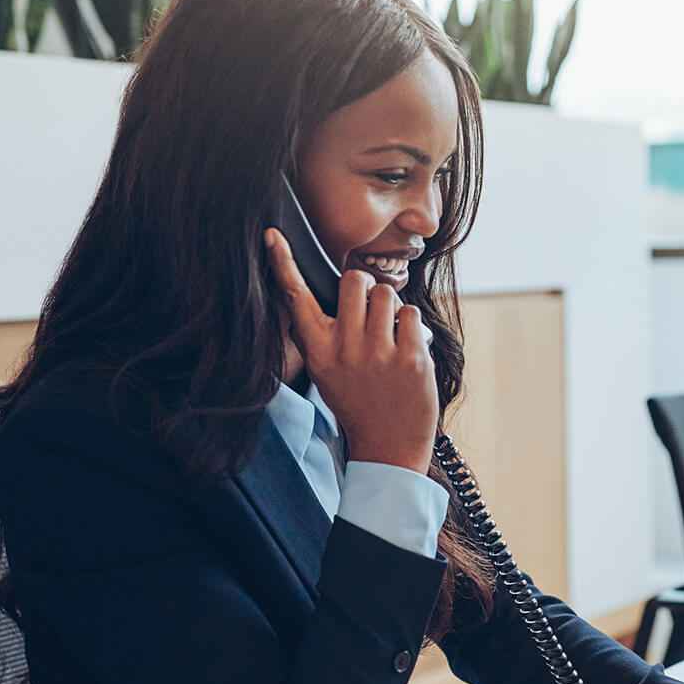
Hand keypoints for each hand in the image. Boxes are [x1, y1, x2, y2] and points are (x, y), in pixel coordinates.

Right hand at [265, 228, 436, 472]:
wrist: (388, 447)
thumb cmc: (358, 403)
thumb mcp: (326, 373)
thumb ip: (322, 338)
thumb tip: (316, 299)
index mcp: (318, 351)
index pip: (296, 299)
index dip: (283, 264)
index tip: (272, 236)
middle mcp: (344, 348)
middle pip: (355, 280)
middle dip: (366, 287)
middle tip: (370, 312)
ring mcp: (378, 353)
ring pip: (386, 293)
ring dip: (391, 308)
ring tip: (389, 336)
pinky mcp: (411, 358)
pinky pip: (411, 314)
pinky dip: (411, 327)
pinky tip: (407, 350)